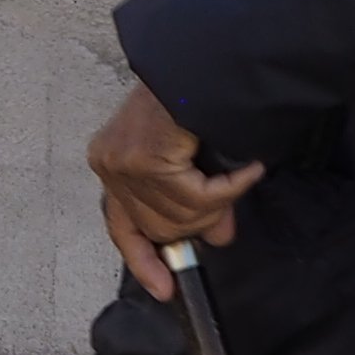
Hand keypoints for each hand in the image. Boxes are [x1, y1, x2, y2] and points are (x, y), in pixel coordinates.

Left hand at [90, 81, 263, 297]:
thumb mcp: (191, 160)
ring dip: (218, 201)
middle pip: (159, 227)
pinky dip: (228, 189)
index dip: (143, 260)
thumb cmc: (198, 101)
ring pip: (181, 215)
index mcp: (112, 162)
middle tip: (226, 212)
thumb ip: (194, 200)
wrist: (205, 65)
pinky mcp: (146, 161)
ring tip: (239, 175)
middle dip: (198, 223)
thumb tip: (217, 236)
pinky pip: (197, 198)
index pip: (120, 226)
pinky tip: (246, 170)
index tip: (164, 289)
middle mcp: (109, 163)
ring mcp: (123, 163)